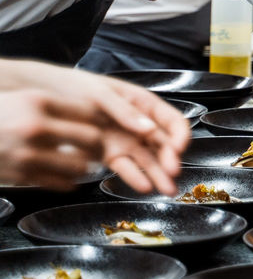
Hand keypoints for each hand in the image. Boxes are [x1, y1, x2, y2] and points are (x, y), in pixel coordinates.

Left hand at [0, 61, 189, 193]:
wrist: (46, 95)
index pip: (173, 121)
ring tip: (167, 191)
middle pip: (164, 144)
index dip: (180, 136)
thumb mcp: (100, 94)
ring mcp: (126, 140)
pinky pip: (126, 166)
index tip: (178, 149)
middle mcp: (139, 124)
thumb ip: (124, 111)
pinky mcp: (109, 153)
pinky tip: (143, 187)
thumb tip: (148, 128)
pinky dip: (136, 177)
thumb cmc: (76, 87)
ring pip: (149, 159)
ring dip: (160, 174)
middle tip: (172, 174)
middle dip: (172, 159)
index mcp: (144, 104)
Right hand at [0, 89, 105, 188]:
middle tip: (99, 148)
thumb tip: (90, 113)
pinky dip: (68, 181)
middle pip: (91, 138)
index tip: (102, 124)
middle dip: (99, 145)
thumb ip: (51, 105)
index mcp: (37, 101)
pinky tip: (66, 177)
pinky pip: (60, 183)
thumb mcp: (20, 100)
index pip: (89, 110)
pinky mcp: (21, 175)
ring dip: (85, 166)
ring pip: (80, 164)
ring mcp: (28, 153)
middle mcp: (36, 126)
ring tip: (83, 163)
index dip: (99, 119)